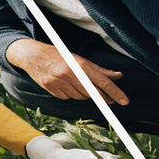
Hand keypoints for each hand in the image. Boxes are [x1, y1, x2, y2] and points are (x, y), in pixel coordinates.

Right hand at [5, 38, 128, 104]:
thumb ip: (100, 70)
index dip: (115, 92)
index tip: (124, 101)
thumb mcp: (81, 59)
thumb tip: (118, 76)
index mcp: (80, 65)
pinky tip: (67, 86)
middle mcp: (70, 74)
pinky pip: (68, 98)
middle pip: (93, 93)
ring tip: (79, 85)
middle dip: (102, 97)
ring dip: (85, 94)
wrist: (34, 56)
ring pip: (80, 97)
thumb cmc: (60, 56)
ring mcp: (60, 83)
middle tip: (109, 99)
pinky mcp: (52, 89)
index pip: (102, 81)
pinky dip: (71, 94)